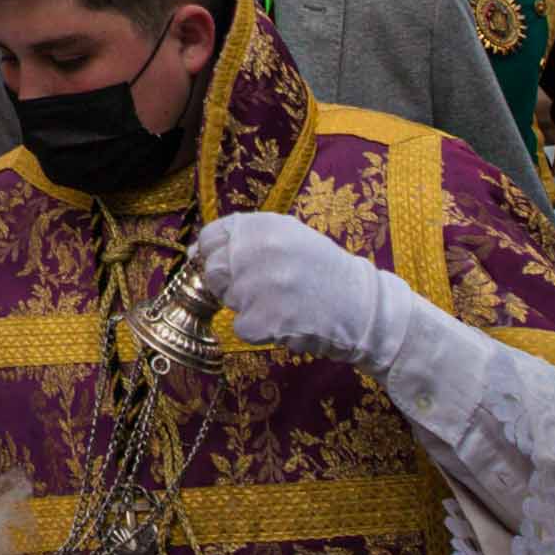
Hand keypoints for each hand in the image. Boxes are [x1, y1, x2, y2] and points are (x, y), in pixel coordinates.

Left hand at [188, 208, 404, 362]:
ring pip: (228, 301)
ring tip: (283, 302)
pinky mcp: (263, 319)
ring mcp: (259, 286)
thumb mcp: (288, 238)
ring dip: (250, 307)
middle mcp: (258, 250)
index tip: (233, 266)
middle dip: (231, 284)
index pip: (210, 237)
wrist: (361, 307)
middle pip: (213, 271)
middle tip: (267, 288)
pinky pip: (241, 327)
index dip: (217, 255)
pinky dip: (259, 330)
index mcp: (263, 225)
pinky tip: (285, 320)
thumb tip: (193, 254)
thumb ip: (242, 240)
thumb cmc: (322, 271)